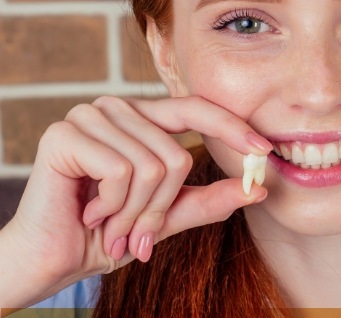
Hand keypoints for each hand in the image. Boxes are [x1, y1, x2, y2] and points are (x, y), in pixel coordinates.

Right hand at [0, 95, 270, 308]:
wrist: (49, 258)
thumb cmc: (108, 232)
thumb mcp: (166, 216)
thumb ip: (209, 199)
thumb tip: (258, 188)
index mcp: (142, 119)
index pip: (197, 109)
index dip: (232, 127)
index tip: (265, 150)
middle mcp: (118, 108)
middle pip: (176, 154)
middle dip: (160, 208)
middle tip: (136, 234)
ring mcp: (91, 115)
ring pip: (152, 165)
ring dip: (134, 213)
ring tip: (109, 224)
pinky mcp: (67, 132)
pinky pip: (121, 171)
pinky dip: (113, 206)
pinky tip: (89, 211)